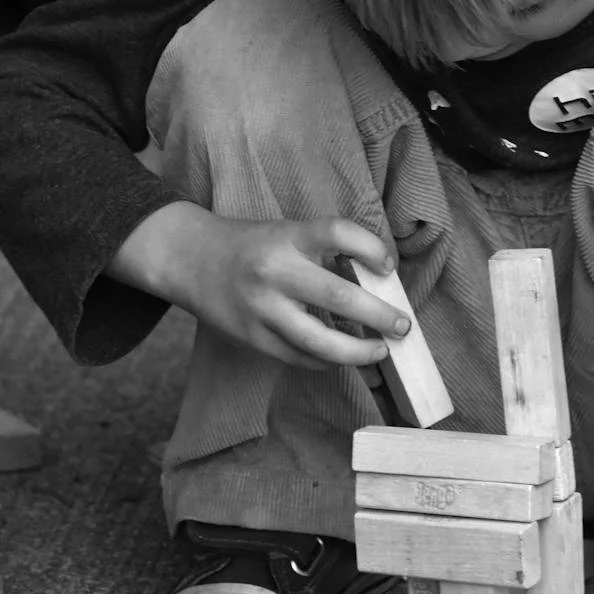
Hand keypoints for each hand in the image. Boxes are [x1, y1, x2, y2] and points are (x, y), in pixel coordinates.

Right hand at [175, 212, 411, 370]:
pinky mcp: (252, 337)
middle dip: (379, 315)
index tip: (388, 266)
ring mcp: (261, 308)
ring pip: (318, 341)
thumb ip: (324, 254)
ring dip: (358, 351)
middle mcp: (275, 271)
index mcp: (287, 236)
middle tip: (403, 325)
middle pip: (337, 296)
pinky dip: (327, 360)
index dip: (371, 248)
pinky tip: (342, 357)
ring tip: (380, 351)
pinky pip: (299, 357)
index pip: (338, 233)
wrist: (190, 259)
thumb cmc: (252, 246)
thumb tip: (379, 285)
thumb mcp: (286, 234)